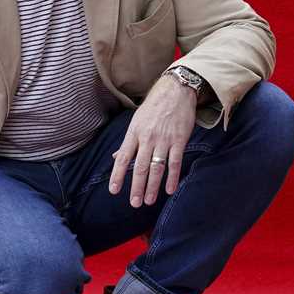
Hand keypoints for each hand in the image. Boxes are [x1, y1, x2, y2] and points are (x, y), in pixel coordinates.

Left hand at [108, 74, 198, 207]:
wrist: (175, 91)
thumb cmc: (153, 108)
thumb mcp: (136, 122)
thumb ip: (127, 143)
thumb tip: (115, 157)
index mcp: (134, 134)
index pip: (123, 158)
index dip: (118, 175)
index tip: (114, 191)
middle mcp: (147, 138)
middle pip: (139, 167)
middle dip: (136, 187)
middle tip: (134, 203)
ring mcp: (163, 140)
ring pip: (156, 168)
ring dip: (152, 186)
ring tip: (148, 201)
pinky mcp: (179, 140)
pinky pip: (175, 162)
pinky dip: (172, 177)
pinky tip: (169, 190)